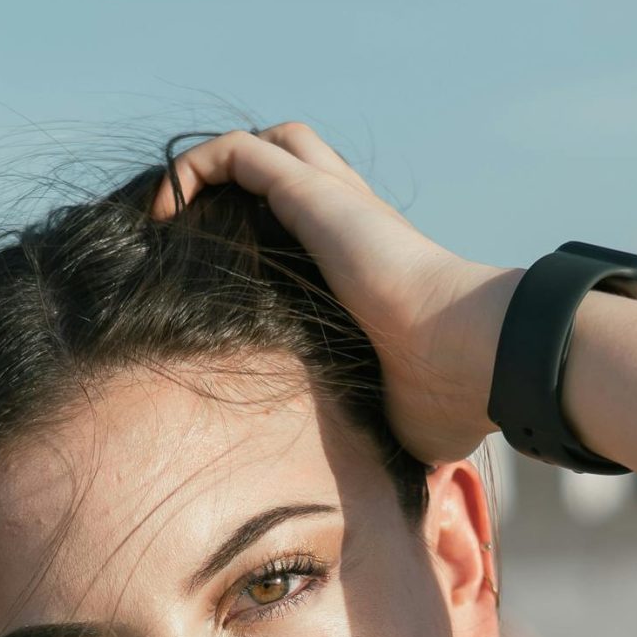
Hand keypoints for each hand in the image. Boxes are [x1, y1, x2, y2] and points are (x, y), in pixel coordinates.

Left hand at [151, 123, 519, 465]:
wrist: (473, 357)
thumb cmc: (449, 396)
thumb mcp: (406, 418)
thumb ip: (385, 432)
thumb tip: (393, 493)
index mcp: (378, 266)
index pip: (331, 222)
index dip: (286, 231)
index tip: (241, 274)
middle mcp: (358, 222)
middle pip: (304, 162)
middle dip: (253, 181)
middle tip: (207, 226)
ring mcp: (337, 202)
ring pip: (274, 143)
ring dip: (222, 166)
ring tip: (176, 211)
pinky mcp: (314, 196)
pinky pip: (238, 155)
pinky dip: (196, 168)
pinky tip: (164, 210)